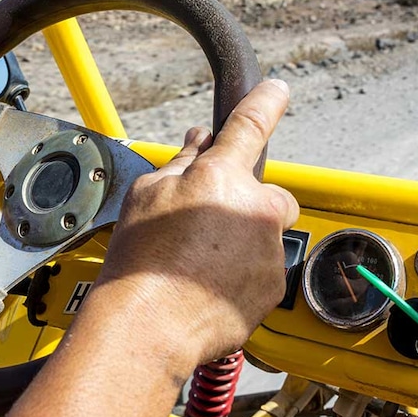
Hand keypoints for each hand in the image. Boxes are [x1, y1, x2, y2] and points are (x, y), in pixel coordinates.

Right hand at [94, 79, 298, 372]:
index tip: (277, 91)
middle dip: (248, 205)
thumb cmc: (140, 263)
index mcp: (221, 176)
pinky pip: (264, 271)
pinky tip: (210, 287)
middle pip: (269, 195)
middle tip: (210, 227)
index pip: (251, 124)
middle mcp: (254, 208)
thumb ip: (181, 163)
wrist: (149, 325)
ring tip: (201, 266)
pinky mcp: (273, 286)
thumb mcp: (146, 197)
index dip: (266, 101)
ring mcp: (269, 250)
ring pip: (266, 237)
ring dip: (243, 244)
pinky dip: (244, 276)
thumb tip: (200, 141)